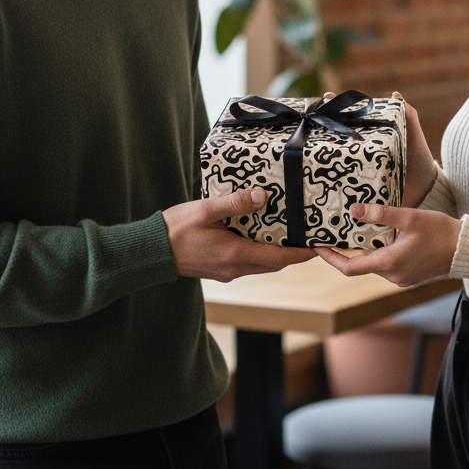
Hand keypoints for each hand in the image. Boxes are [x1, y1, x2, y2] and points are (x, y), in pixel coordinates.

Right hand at [163, 188, 314, 281]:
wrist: (149, 252)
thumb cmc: (175, 229)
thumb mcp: (207, 210)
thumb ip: (236, 203)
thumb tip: (264, 196)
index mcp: (235, 255)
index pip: (279, 258)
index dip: (302, 253)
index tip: (319, 246)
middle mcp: (234, 268)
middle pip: (273, 263)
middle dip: (292, 253)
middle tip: (308, 236)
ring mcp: (226, 272)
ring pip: (261, 264)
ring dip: (276, 252)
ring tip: (288, 232)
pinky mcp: (219, 269)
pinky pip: (247, 262)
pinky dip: (259, 251)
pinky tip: (258, 234)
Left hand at [315, 202, 460, 286]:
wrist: (465, 249)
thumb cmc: (439, 232)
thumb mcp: (408, 217)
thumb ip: (380, 213)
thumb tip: (354, 209)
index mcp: (389, 263)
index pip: (349, 267)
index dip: (331, 257)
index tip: (318, 246)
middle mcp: (392, 276)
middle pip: (360, 265)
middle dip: (347, 250)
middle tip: (335, 231)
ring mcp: (401, 279)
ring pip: (374, 264)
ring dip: (365, 250)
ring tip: (356, 230)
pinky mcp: (409, 276)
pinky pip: (387, 266)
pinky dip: (379, 253)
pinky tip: (381, 237)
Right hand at [321, 90, 437, 207]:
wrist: (426, 190)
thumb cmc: (419, 160)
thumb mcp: (414, 136)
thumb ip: (408, 116)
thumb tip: (395, 94)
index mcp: (372, 137)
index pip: (352, 119)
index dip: (338, 108)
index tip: (326, 97)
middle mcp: (362, 151)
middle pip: (339, 137)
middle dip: (323, 128)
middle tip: (311, 119)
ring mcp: (359, 169)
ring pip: (336, 159)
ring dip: (322, 153)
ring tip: (309, 143)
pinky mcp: (360, 188)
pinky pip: (344, 183)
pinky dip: (332, 180)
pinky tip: (318, 175)